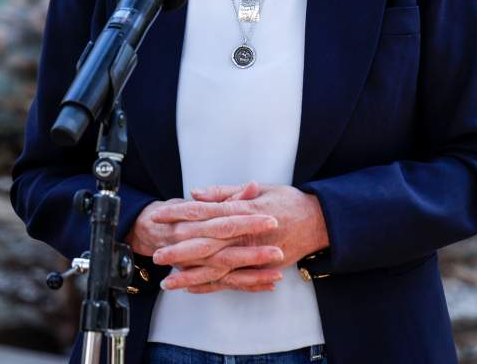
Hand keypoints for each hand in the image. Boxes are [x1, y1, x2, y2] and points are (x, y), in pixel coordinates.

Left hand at [147, 183, 329, 293]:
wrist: (318, 221)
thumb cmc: (288, 201)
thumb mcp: (261, 188)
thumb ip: (226, 193)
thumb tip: (196, 194)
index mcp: (245, 210)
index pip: (206, 213)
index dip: (181, 215)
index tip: (159, 216)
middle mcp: (247, 234)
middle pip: (208, 244)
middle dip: (180, 251)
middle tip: (157, 255)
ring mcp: (254, 254)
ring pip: (217, 268)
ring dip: (191, 275)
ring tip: (169, 281)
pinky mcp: (260, 268)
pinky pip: (232, 281)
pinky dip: (212, 286)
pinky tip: (193, 289)